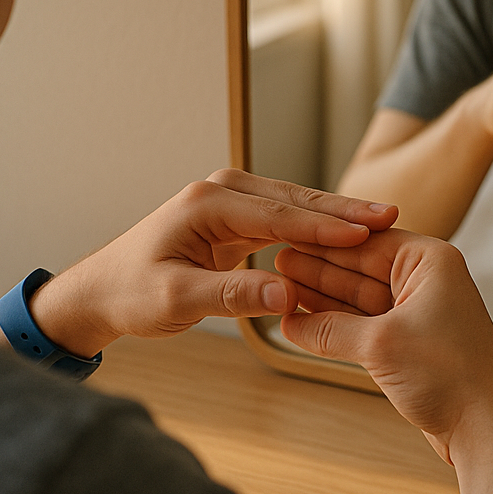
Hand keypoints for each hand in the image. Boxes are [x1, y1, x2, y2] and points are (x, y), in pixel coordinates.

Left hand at [27, 170, 397, 356]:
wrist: (102, 293)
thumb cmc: (130, 294)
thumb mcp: (178, 300)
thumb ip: (233, 295)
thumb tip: (287, 292)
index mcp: (207, 204)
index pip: (279, 214)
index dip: (325, 225)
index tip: (367, 232)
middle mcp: (221, 194)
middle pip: (294, 200)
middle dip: (343, 209)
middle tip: (390, 215)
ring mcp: (230, 204)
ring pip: (295, 207)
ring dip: (336, 216)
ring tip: (383, 221)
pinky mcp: (236, 220)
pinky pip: (285, 222)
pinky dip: (317, 228)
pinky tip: (349, 235)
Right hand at [274, 229, 492, 463]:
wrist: (486, 429)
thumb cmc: (451, 376)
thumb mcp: (380, 344)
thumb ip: (331, 329)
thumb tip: (290, 321)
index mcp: (430, 261)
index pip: (366, 242)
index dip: (323, 243)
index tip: (287, 240)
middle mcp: (427, 281)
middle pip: (360, 268)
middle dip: (319, 269)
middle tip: (277, 263)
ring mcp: (419, 313)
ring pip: (360, 298)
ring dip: (323, 298)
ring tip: (283, 290)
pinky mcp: (412, 344)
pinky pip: (366, 326)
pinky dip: (337, 326)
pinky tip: (305, 322)